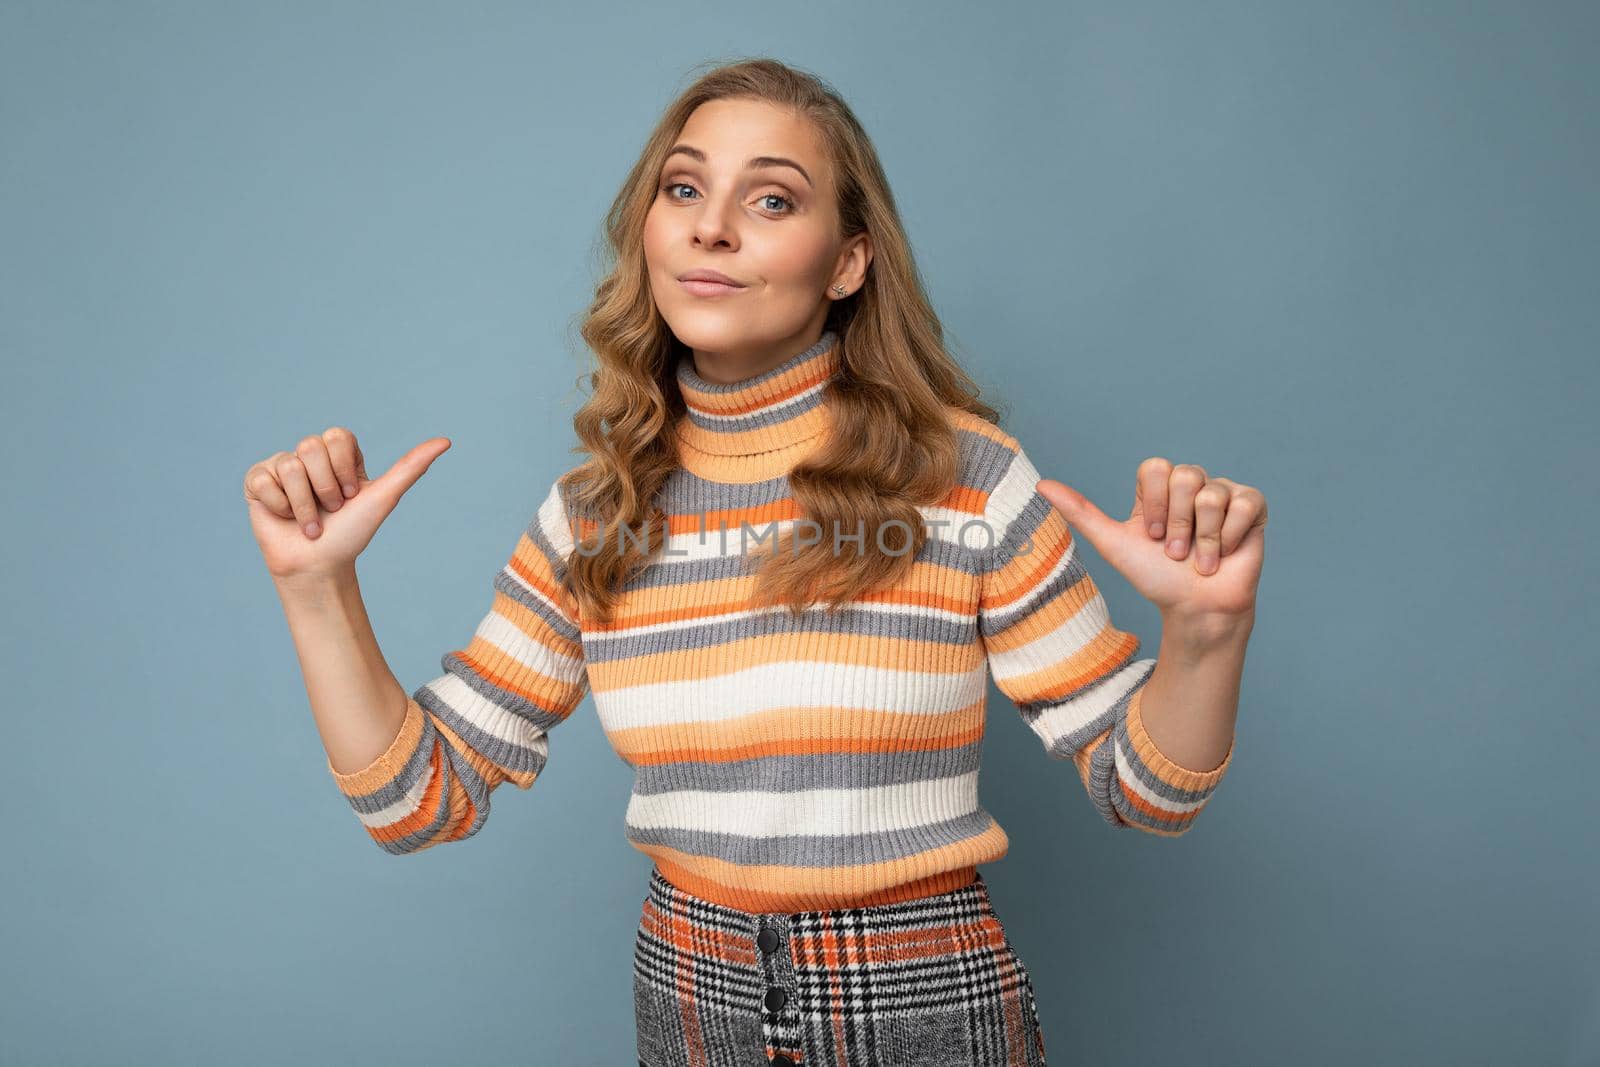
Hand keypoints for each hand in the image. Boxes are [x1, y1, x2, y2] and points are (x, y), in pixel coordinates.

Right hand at [242, 427, 451, 581]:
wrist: (320, 566)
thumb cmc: (352, 534)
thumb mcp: (383, 497)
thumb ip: (411, 467)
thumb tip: (446, 441)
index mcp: (338, 454)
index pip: (337, 436)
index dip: (345, 470)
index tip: (351, 495)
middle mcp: (309, 457)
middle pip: (310, 448)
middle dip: (326, 488)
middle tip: (330, 510)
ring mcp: (281, 467)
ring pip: (289, 466)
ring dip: (304, 505)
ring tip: (310, 523)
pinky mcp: (257, 482)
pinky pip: (263, 479)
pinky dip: (279, 506)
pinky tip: (285, 518)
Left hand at [1035, 458, 1265, 620]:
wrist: (1195, 608)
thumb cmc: (1155, 578)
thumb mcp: (1113, 544)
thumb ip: (1079, 513)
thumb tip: (1041, 485)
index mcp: (1159, 489)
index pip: (1155, 467)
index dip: (1153, 504)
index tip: (1151, 535)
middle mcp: (1191, 485)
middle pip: (1185, 477)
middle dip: (1177, 524)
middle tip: (1176, 552)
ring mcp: (1223, 493)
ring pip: (1212, 494)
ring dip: (1203, 538)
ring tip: (1200, 559)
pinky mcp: (1253, 506)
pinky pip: (1245, 502)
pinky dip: (1231, 536)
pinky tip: (1226, 552)